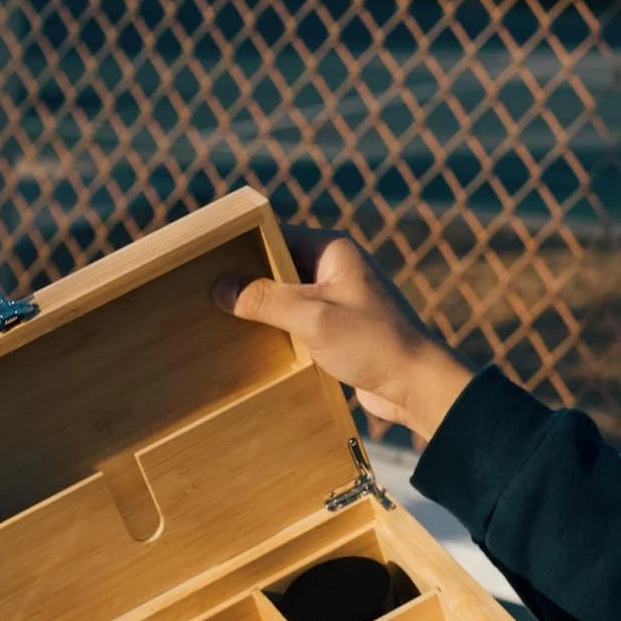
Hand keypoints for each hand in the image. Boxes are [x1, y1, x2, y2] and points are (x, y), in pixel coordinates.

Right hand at [213, 226, 472, 441]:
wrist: (417, 386)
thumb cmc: (374, 343)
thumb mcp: (313, 317)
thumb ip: (266, 299)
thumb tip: (222, 289)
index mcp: (333, 249)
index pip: (274, 234)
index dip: (239, 246)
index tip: (204, 258)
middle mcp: (335, 269)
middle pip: (276, 266)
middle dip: (246, 280)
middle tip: (202, 290)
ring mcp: (337, 300)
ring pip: (285, 298)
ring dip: (261, 311)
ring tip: (218, 318)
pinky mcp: (338, 330)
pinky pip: (298, 323)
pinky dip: (277, 331)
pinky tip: (251, 344)